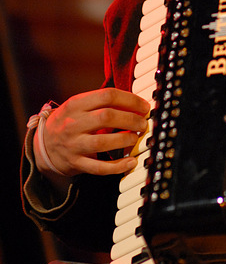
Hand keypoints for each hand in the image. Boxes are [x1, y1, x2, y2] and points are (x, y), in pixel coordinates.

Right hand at [33, 88, 149, 179]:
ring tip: (135, 138)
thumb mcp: (80, 106)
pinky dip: (117, 166)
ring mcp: (73, 144)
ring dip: (125, 140)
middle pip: (107, 117)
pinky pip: (99, 167)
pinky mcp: (75, 163)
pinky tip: (130, 162)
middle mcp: (72, 123)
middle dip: (131, 119)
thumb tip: (137, 104)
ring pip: (103, 142)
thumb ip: (103, 103)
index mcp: (75, 104)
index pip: (107, 95)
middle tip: (143, 123)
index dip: (130, 100)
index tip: (144, 106)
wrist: (44, 145)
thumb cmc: (69, 121)